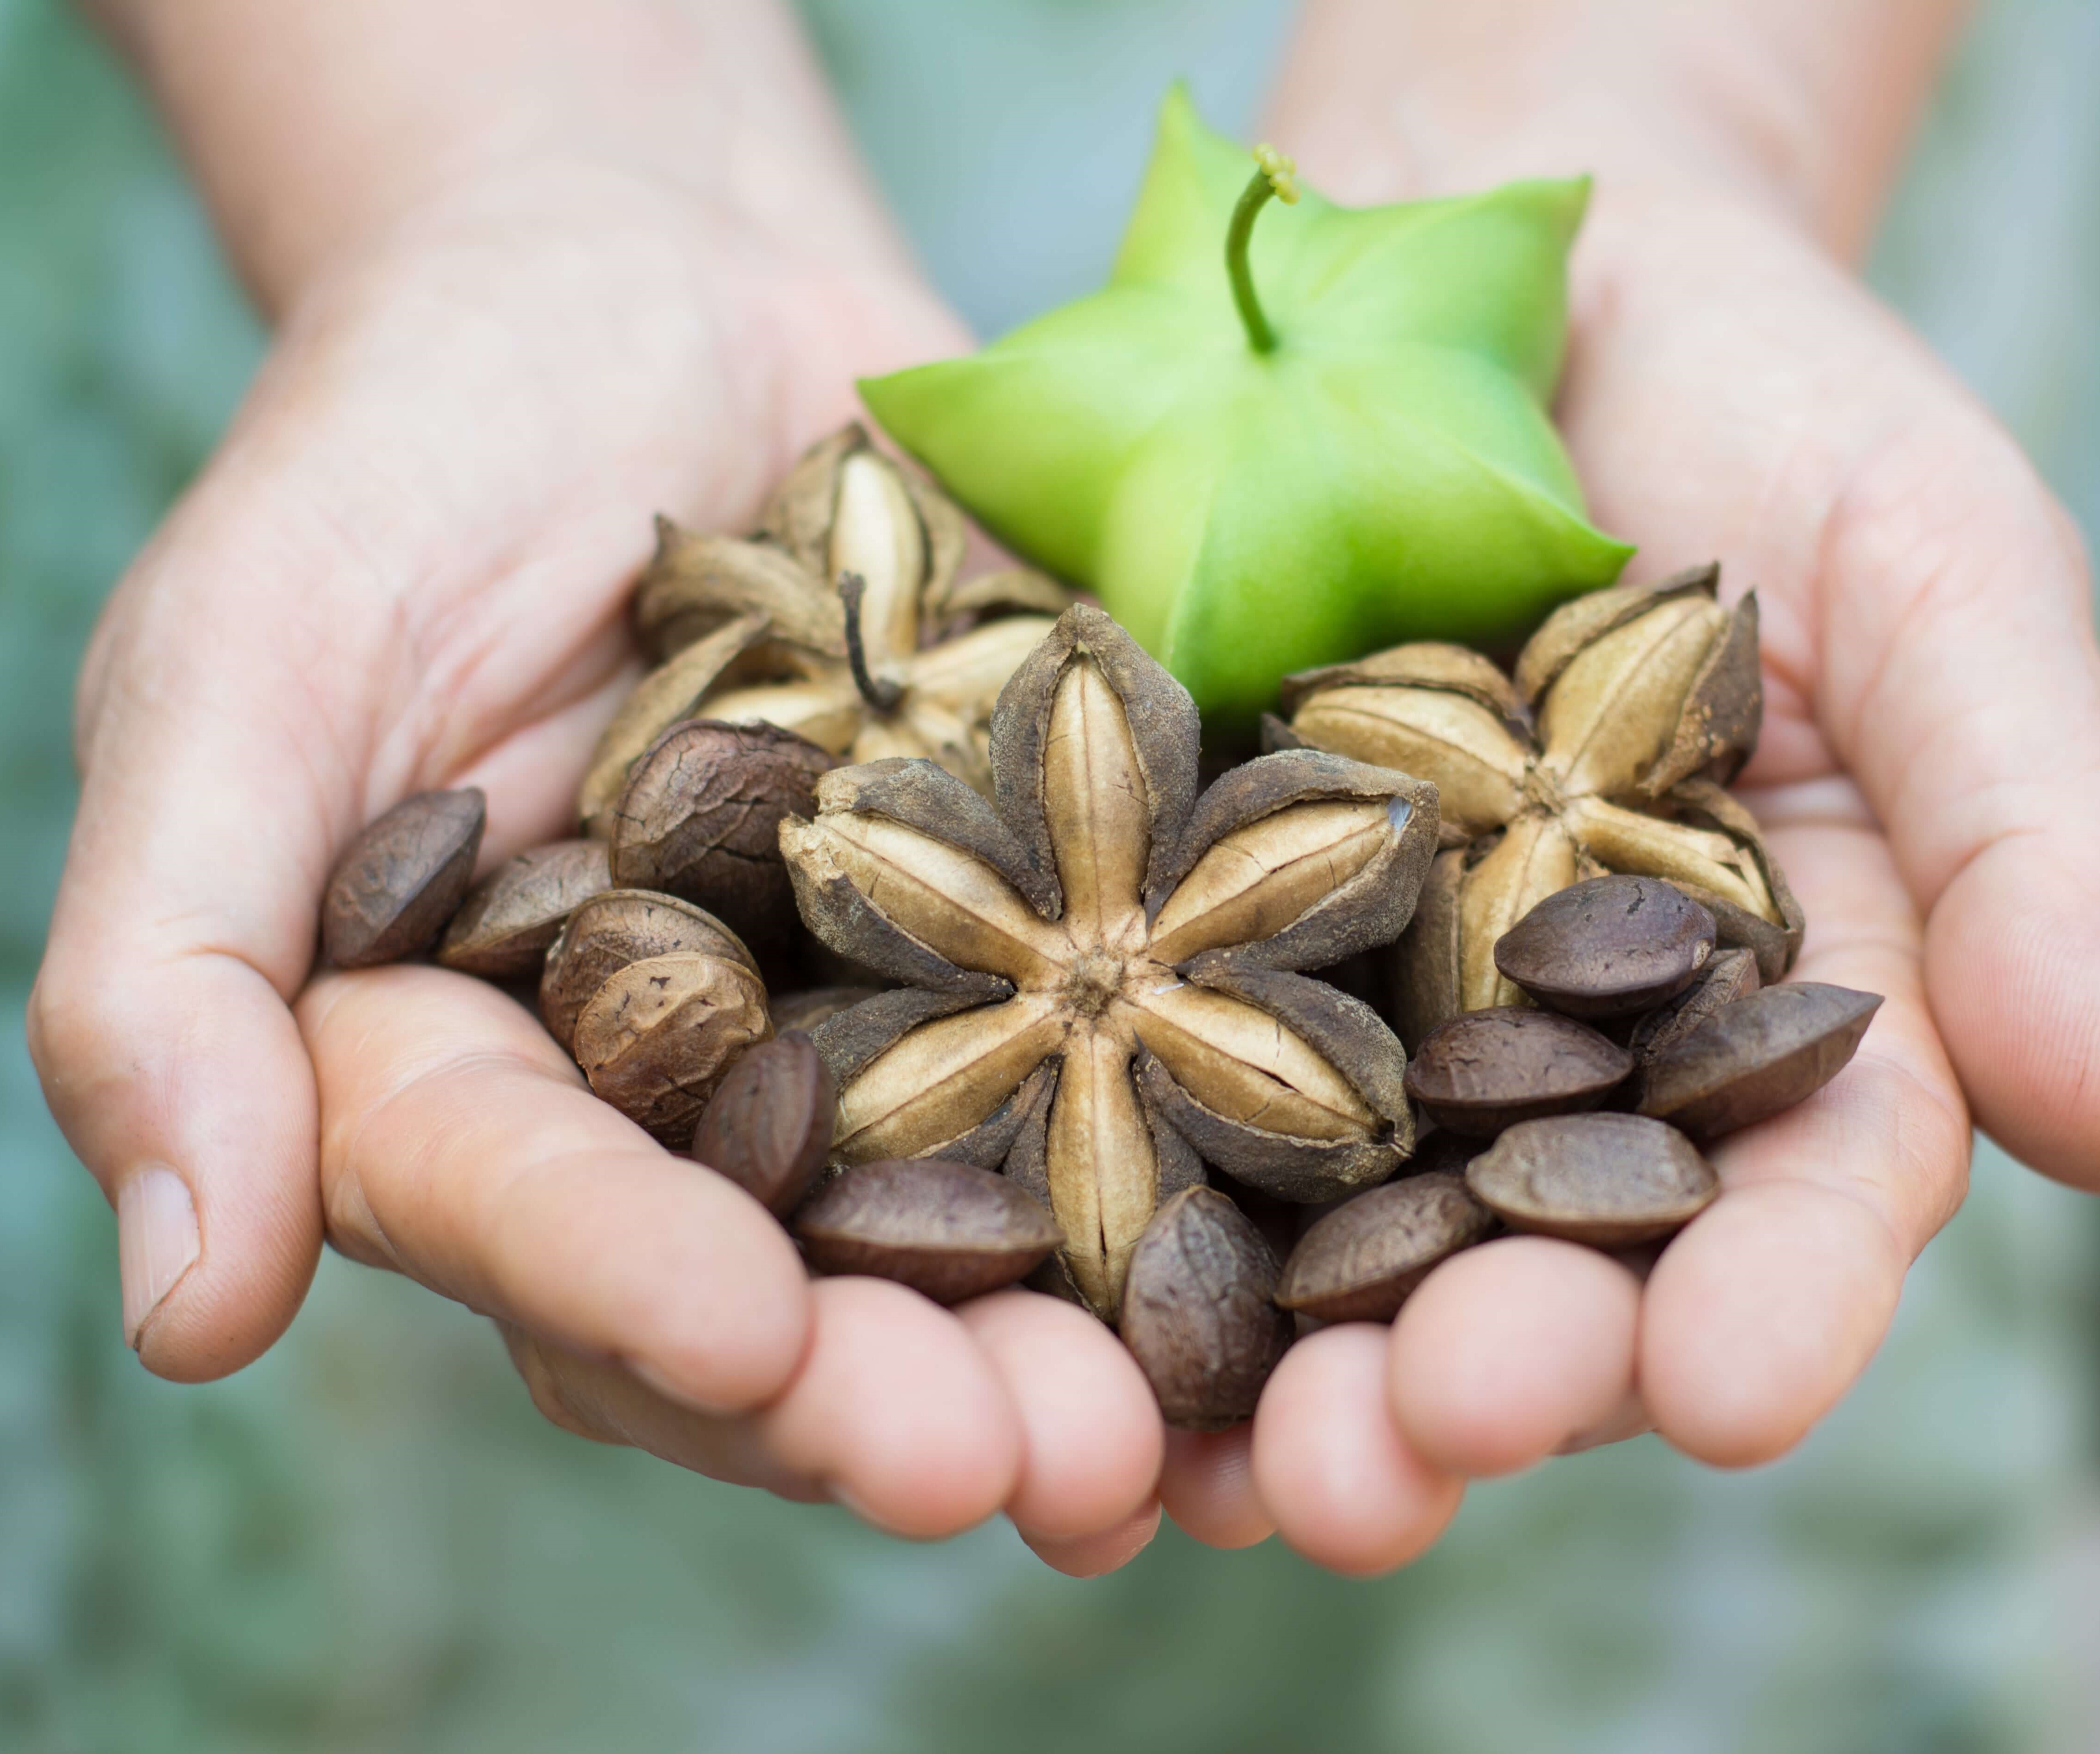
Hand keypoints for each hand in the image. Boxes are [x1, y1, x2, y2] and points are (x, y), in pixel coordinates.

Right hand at [26, 112, 1191, 1566]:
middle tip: (1021, 1464)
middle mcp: (687, 1097)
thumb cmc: (401, 453)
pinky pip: (1138, 1052)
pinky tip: (1315, 1253)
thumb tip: (189, 1310)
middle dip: (894, 1390)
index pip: (540, 1227)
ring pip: (973, 1230)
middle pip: (779, 1291)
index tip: (751, 1340)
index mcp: (477, 1077)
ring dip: (1078, 1344)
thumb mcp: (245, 673)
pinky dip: (1221, 1155)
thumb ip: (183, 968)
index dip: (637, 1297)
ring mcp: (881, 1021)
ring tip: (1176, 1430)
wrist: (645, 280)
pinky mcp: (1045, 922)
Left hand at [1212, 0, 2099, 1572]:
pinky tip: (1042, 1306)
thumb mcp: (1945, 578)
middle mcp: (1566, 1050)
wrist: (1504, 255)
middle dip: (1484, 1370)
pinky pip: (1138, 1072)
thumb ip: (2035, 841)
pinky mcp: (1183, 920)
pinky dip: (1101, 1192)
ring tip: (1223, 1465)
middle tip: (1392, 1464)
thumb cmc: (1770, 404)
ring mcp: (1364, 998)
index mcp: (1776, 1010)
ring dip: (1274, 1358)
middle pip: (1538, 1255)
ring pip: (1325, 1220)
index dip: (1770, 1306)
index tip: (1721, 1393)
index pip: (1799, 1196)